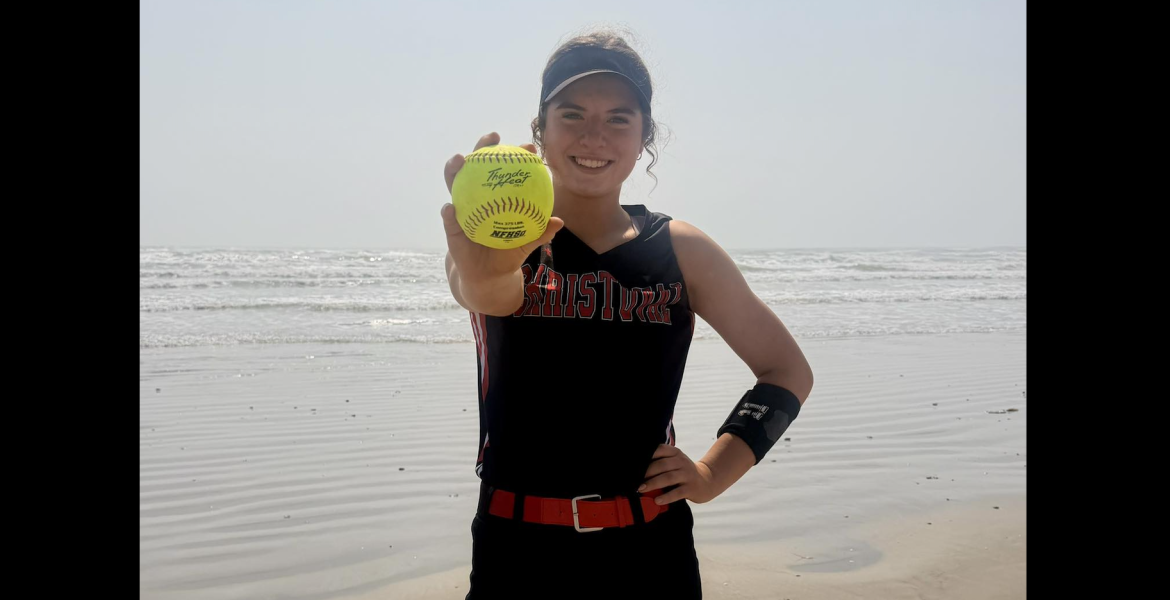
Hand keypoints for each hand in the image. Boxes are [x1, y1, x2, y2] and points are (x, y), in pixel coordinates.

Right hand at [441, 132, 563, 282]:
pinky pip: (449, 217)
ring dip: (455, 169)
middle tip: (492, 137)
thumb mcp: (525, 241)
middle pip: (477, 165)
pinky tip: (452, 208)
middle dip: (482, 147)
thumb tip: (558, 222)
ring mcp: (462, 207)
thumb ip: (540, 232)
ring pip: (454, 182)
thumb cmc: (507, 252)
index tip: (528, 148)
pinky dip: (449, 212)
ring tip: (461, 160)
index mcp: (495, 194)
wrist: (489, 274)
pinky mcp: (451, 226)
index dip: (514, 155)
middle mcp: (476, 195)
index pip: (504, 169)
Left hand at [637, 444, 719, 505]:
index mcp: (675, 453)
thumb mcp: (675, 462)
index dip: (646, 455)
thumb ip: (660, 462)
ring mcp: (687, 475)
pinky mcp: (691, 488)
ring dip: (653, 483)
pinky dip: (666, 496)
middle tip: (634, 480)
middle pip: (662, 465)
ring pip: (668, 478)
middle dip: (646, 473)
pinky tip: (657, 500)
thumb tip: (637, 470)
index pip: (659, 449)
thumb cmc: (683, 472)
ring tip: (641, 489)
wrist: (707, 481)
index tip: (633, 463)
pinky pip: (677, 493)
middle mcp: (681, 462)